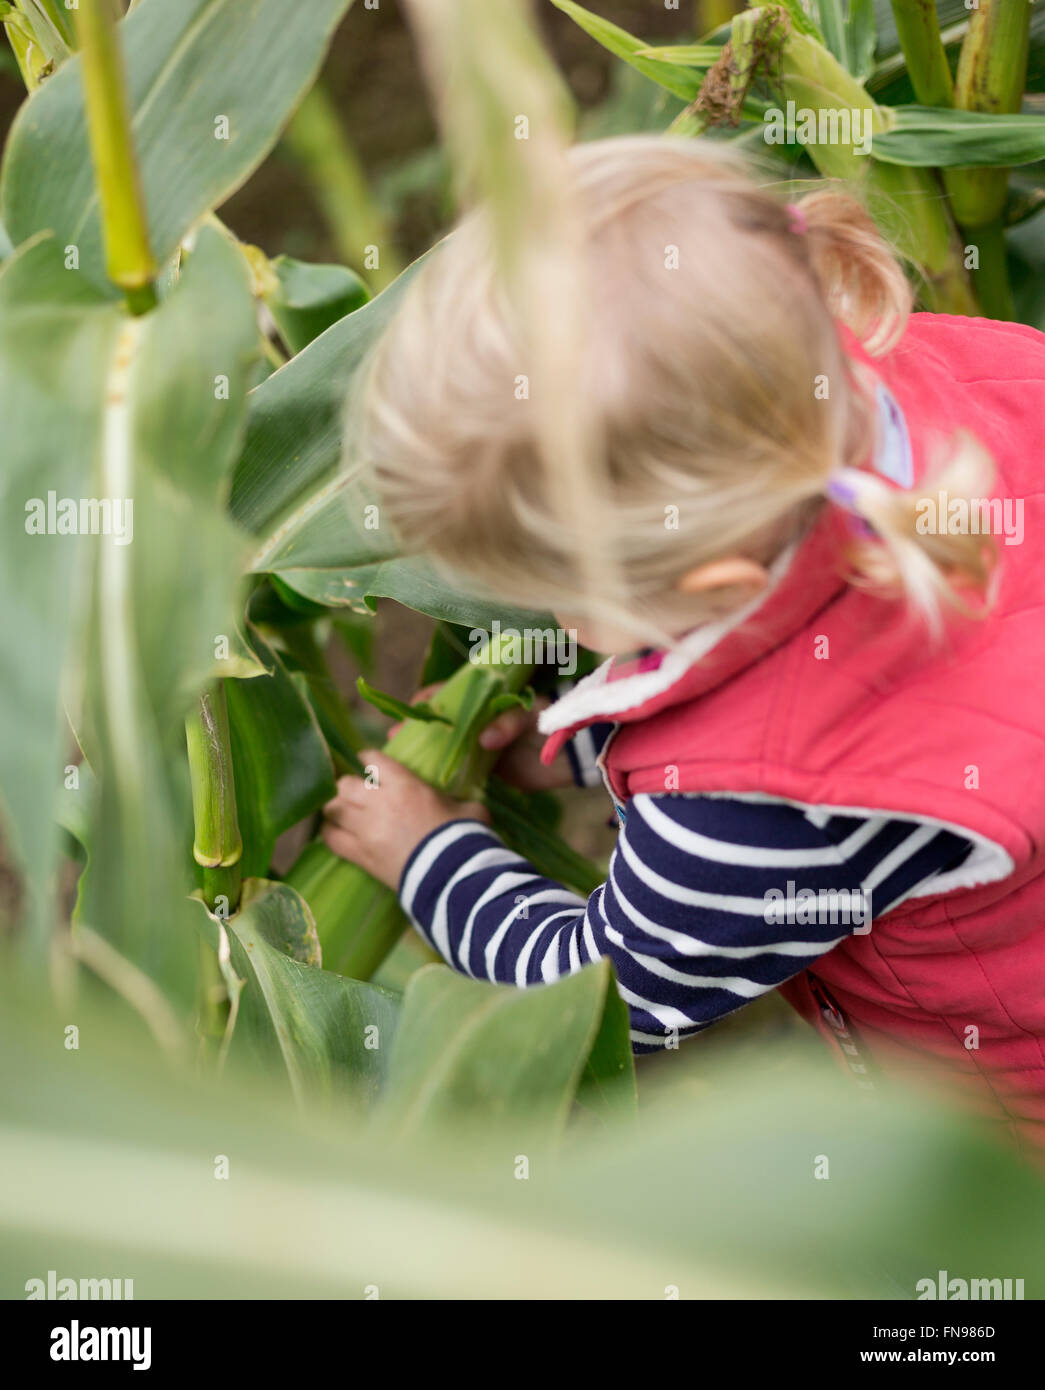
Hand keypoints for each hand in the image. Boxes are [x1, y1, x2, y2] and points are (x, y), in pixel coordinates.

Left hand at [321, 751, 489, 890]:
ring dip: (336, 807)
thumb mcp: (469, 809)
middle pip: (344, 783)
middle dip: (348, 785)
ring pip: (332, 808)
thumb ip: (455, 799)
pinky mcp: (360, 856)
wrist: (455, 879)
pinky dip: (330, 832)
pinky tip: (336, 830)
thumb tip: (459, 801)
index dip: (367, 759)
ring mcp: (365, 830)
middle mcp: (379, 803)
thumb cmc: (465, 839)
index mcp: (406, 786)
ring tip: (343, 811)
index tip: (368, 764)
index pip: (371, 759)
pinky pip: (330, 838)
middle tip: (355, 792)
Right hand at [401, 686, 573, 792]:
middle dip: (414, 730)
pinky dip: (442, 774)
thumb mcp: (528, 715)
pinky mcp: (483, 770)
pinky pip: (457, 770)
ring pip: (443, 747)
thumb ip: (507, 722)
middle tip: (397, 741)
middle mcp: (474, 722)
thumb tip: (483, 740)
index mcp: (482, 701)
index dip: (426, 701)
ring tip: (401, 764)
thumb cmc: (548, 724)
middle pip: (437, 723)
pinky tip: (423, 782)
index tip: (412, 712)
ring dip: (423, 754)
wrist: (569, 757)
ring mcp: (476, 746)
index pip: (446, 695)